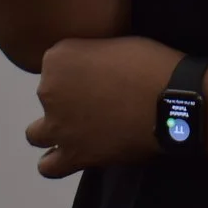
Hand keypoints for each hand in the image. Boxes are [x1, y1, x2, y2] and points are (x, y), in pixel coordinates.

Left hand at [26, 36, 184, 179]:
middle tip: (99, 98)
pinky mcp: (73, 154)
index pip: (56, 62)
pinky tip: (73, 153)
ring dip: (53, 130)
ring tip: (79, 128)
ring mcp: (57, 126)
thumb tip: (94, 67)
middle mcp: (48, 90)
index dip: (78, 68)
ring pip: (36, 134)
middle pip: (47, 95)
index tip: (99, 72)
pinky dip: (56, 161)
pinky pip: (48, 166)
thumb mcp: (117, 41)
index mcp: (58, 57)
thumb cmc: (151, 63)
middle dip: (67, 96)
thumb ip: (93, 55)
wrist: (171, 101)